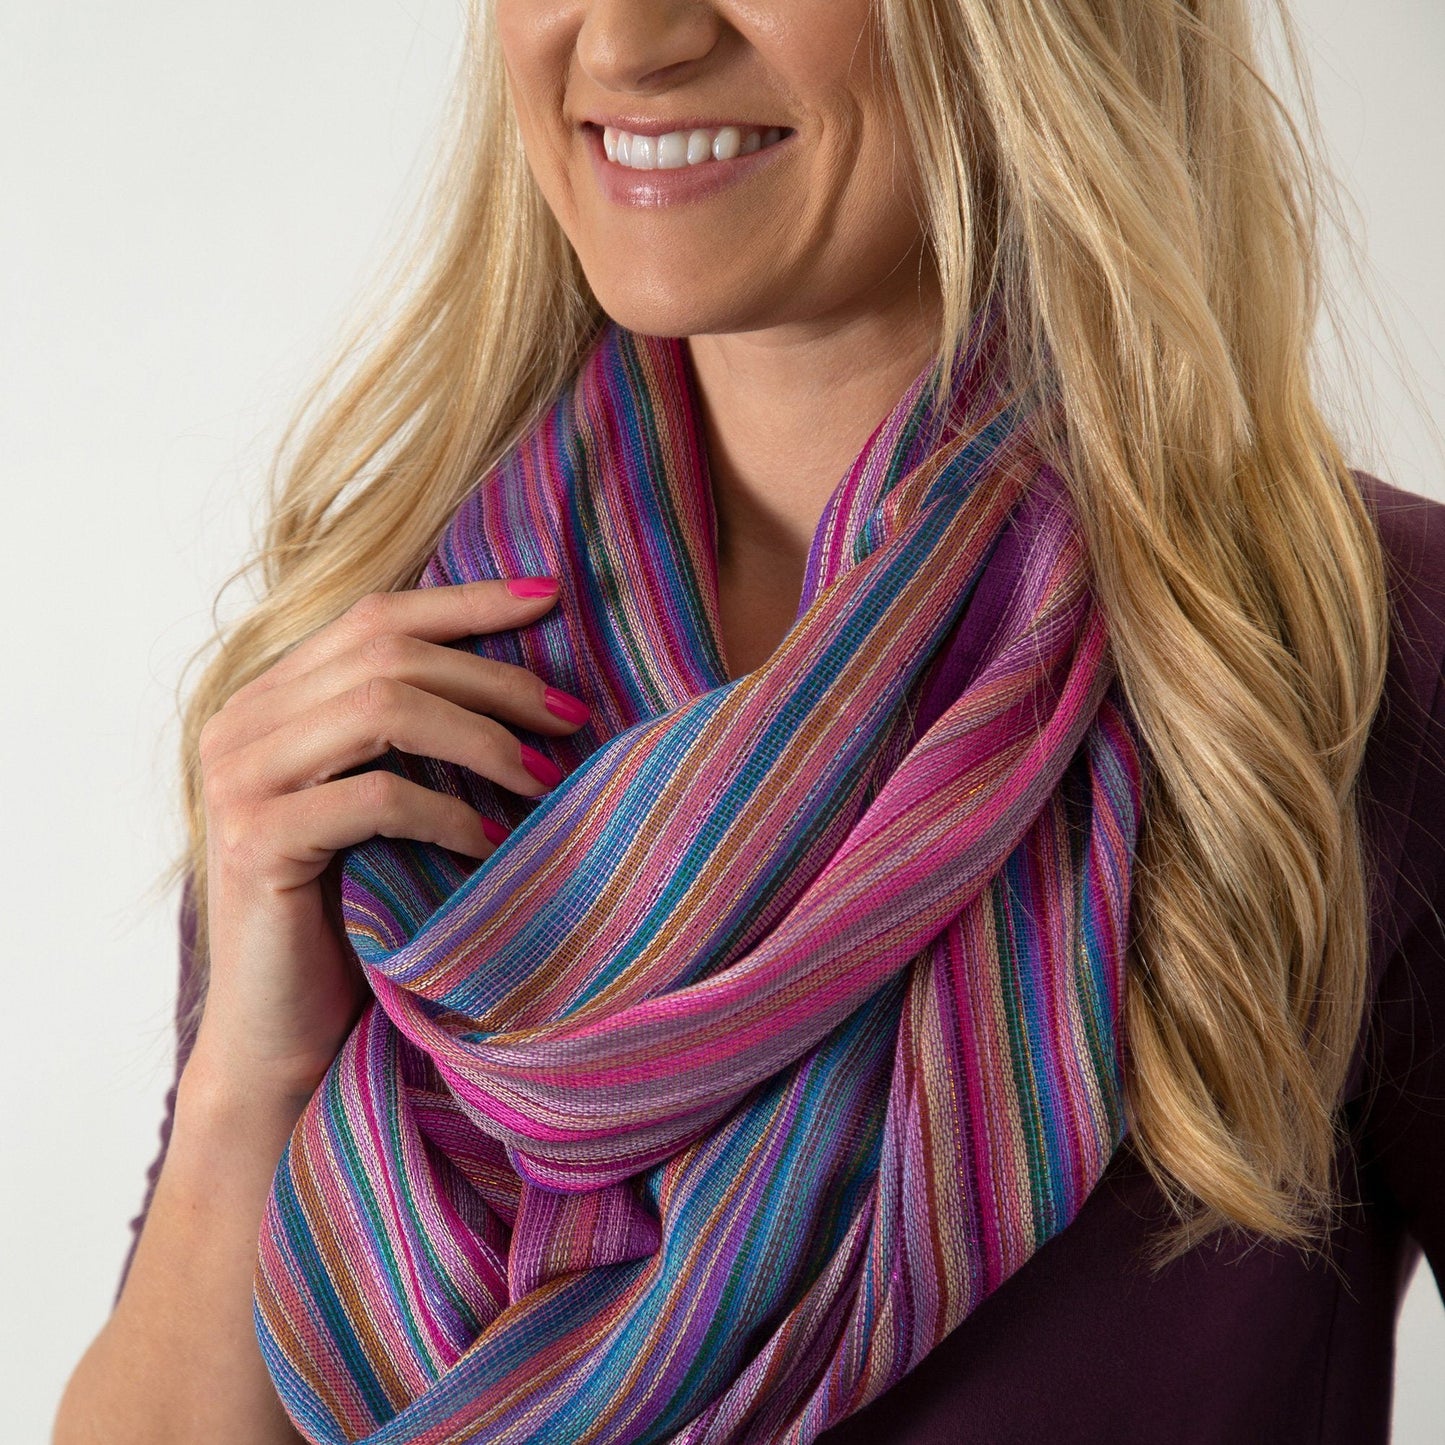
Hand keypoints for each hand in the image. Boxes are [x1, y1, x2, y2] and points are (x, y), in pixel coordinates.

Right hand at [186, 578, 585, 1101]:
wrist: (286, 1033)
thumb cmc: (355, 912)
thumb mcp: (385, 803)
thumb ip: (415, 731)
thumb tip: (533, 677)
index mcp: (271, 698)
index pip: (374, 614)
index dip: (465, 600)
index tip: (549, 596)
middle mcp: (242, 723)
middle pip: (387, 655)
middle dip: (495, 679)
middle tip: (572, 717)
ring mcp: (238, 780)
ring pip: (381, 711)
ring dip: (482, 739)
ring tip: (547, 778)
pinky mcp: (255, 842)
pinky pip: (374, 797)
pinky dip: (448, 812)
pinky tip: (492, 841)